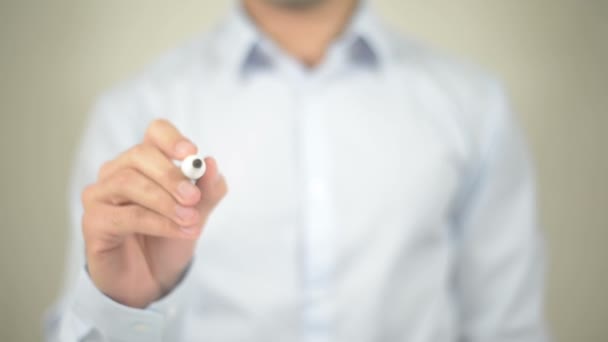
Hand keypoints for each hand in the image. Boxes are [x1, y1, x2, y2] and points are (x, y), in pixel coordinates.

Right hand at [81, 119, 226, 307]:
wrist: (152, 279)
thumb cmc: (170, 238)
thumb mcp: (198, 213)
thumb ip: (208, 190)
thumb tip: (212, 164)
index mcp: (145, 162)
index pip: (155, 132)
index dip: (171, 138)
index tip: (191, 153)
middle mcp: (117, 171)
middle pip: (140, 155)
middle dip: (170, 175)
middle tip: (194, 197)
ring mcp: (100, 195)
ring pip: (129, 183)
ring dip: (165, 202)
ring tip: (191, 220)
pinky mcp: (93, 221)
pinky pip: (126, 216)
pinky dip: (158, 223)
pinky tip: (181, 232)